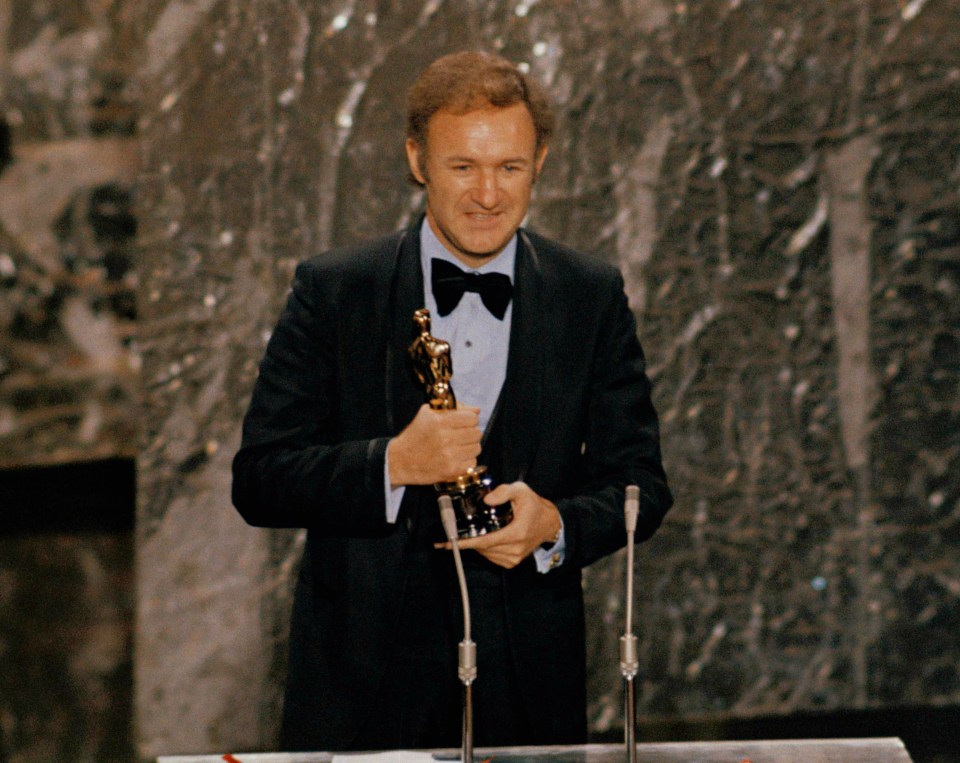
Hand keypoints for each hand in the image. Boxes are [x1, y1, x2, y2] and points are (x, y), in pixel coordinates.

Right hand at [388, 404, 481, 485]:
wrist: (400, 461)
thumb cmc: (415, 435)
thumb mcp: (428, 414)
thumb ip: (454, 408)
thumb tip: (477, 410)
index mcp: (439, 421)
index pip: (472, 418)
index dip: (469, 420)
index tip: (463, 423)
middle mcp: (445, 438)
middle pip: (476, 433)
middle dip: (470, 433)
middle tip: (459, 436)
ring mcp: (449, 455)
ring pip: (476, 448)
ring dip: (469, 448)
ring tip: (457, 448)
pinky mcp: (451, 470)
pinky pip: (472, 463)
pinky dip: (466, 461)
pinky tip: (455, 459)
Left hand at [438, 481, 561, 568]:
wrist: (548, 523)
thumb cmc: (533, 506)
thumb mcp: (521, 491)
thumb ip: (503, 491)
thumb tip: (486, 500)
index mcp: (516, 533)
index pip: (485, 541)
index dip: (465, 542)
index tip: (449, 542)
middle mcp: (515, 549)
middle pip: (482, 548)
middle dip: (465, 541)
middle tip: (450, 534)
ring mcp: (513, 558)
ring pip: (485, 553)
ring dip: (475, 544)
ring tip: (468, 533)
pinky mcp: (512, 562)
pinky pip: (491, 557)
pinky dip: (484, 549)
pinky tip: (483, 538)